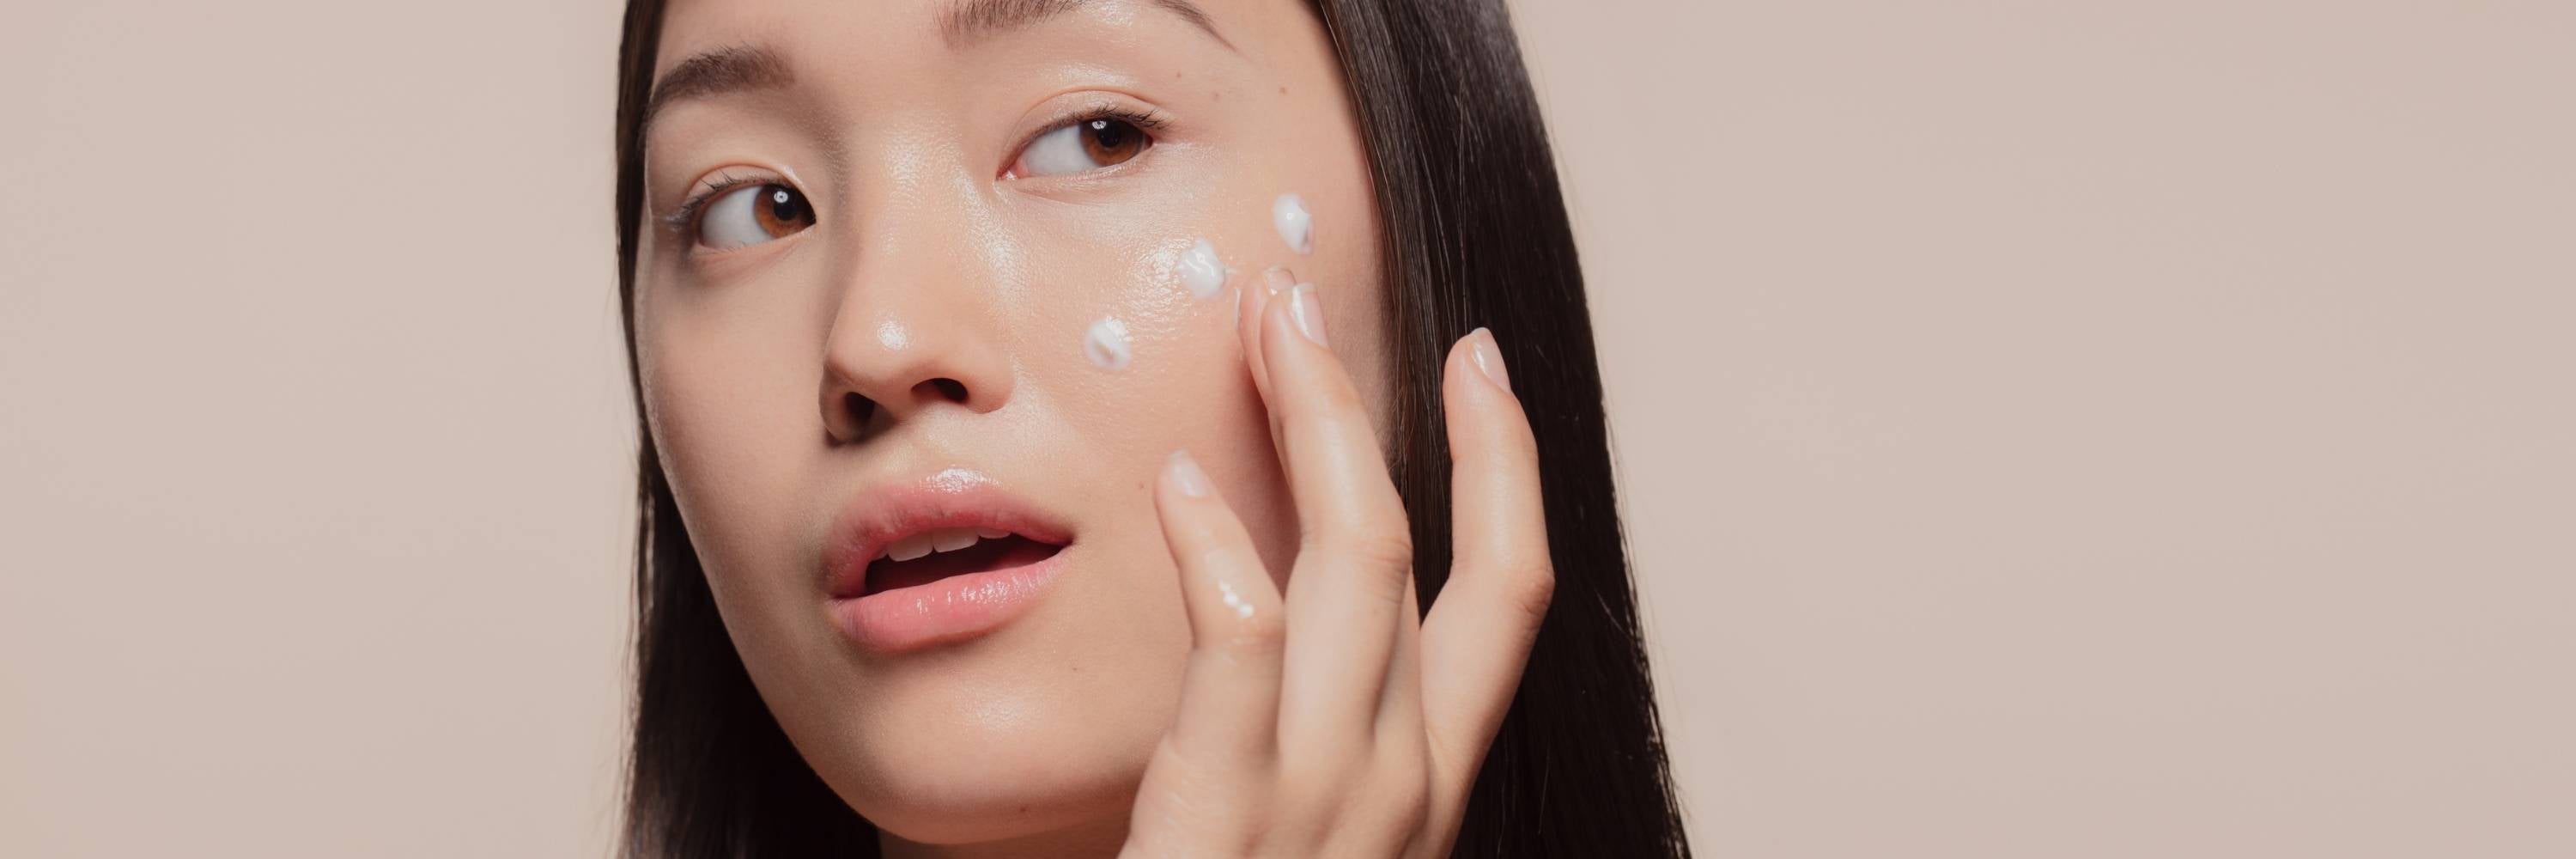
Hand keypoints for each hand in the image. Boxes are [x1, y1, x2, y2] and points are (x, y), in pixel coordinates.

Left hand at [1122, 268, 1553, 857]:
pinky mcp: (1231, 816)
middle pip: (1417, 544)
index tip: (1476, 358)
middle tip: (1295, 298)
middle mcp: (1402, 782)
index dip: (1504, 462)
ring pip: (1360, 557)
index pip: (1508, 592)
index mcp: (1427, 778)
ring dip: (1312, 420)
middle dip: (1362, 400)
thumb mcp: (1305, 837)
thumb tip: (1270, 625)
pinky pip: (1245, 640)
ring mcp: (1328, 800)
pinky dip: (1216, 542)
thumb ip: (1305, 743)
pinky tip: (1174, 480)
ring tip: (1256, 332)